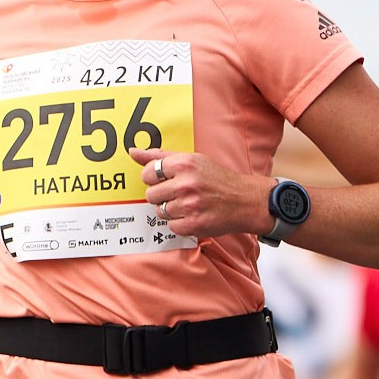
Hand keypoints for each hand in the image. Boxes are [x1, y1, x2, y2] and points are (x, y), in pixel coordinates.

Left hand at [127, 147, 271, 241]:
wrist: (245, 200)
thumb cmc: (218, 179)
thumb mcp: (193, 160)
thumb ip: (161, 156)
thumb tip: (133, 152)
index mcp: (185, 164)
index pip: (148, 173)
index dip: (154, 178)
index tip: (166, 180)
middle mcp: (186, 184)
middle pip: (151, 194)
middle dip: (161, 196)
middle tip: (179, 193)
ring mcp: (189, 205)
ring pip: (160, 211)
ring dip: (171, 210)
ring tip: (188, 204)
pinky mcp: (193, 224)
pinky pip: (171, 226)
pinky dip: (180, 223)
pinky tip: (192, 215)